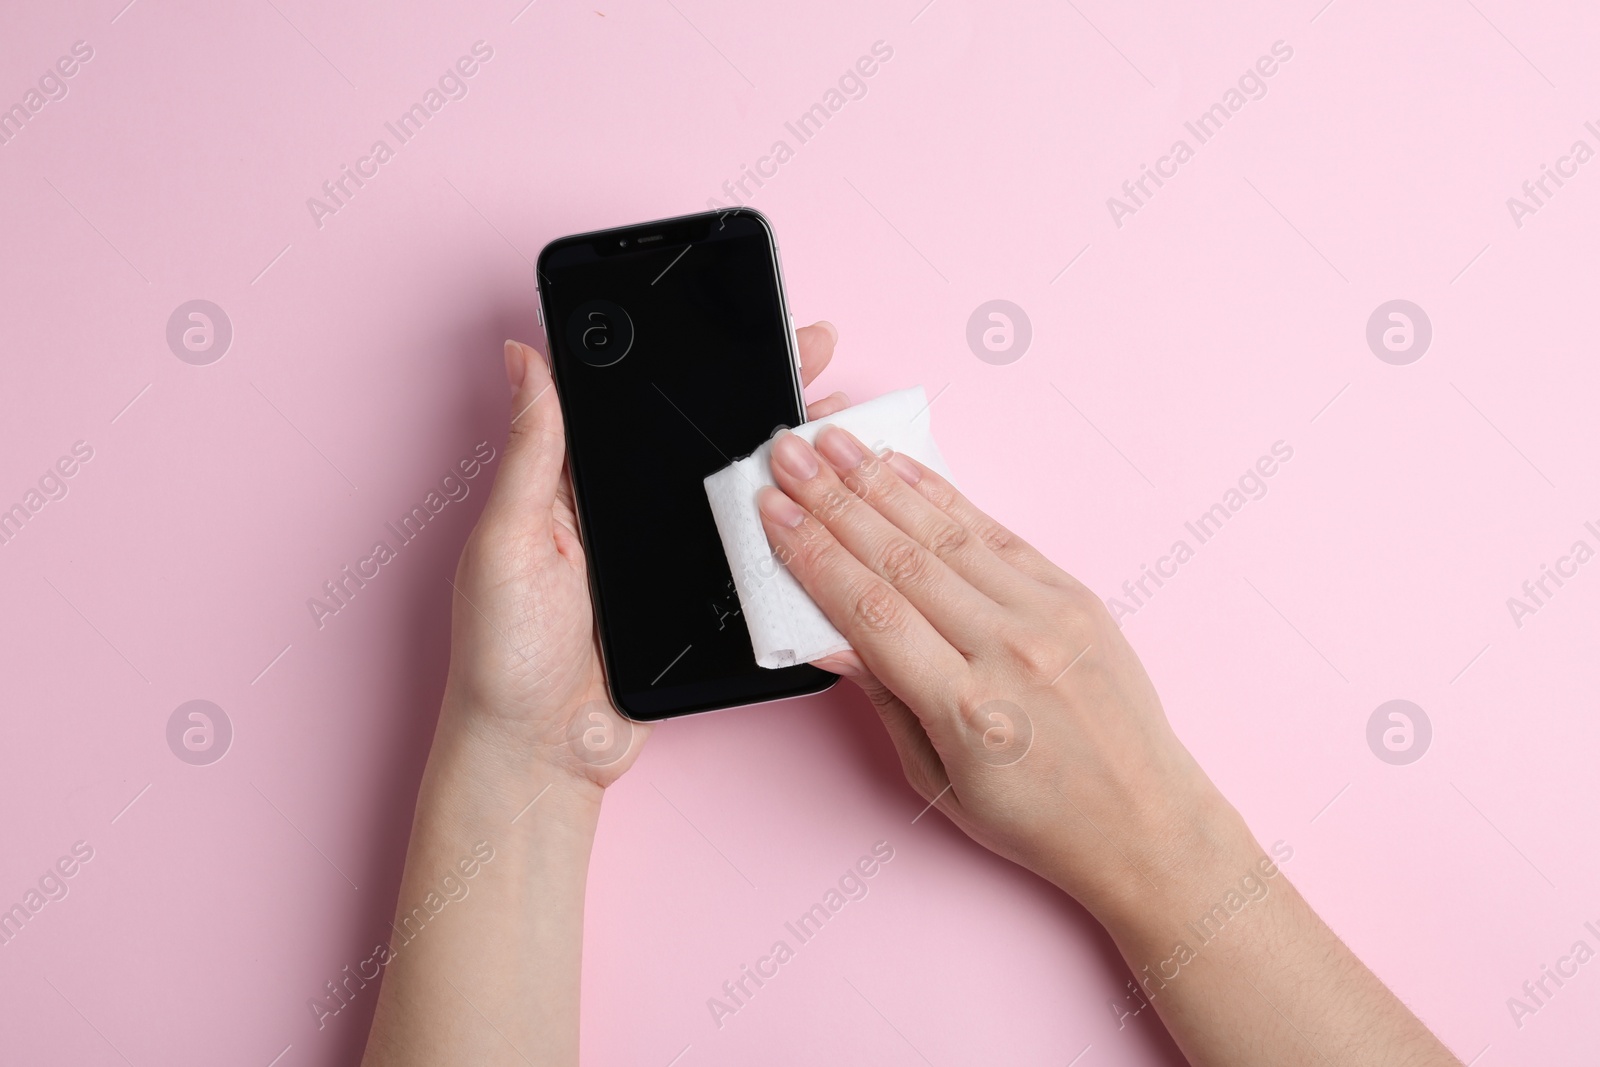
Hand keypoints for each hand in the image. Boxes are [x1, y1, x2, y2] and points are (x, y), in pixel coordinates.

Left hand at [439, 324, 847, 785]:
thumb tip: (524, 356)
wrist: (542, 757)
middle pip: (702, 441)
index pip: (638, 405)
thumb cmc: (503, 656)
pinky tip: (829, 508)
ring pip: (737, 495)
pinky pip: (749, 559)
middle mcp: (626, 515)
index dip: (688, 360)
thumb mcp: (510, 541)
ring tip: (839, 423)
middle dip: (760, 397)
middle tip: (815, 357)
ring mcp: (667, 562)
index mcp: (573, 486)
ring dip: (787, 461)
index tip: (737, 322)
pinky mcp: (698, 608)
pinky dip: (790, 533)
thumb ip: (531, 454)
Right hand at [756, 422, 1253, 917]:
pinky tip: (901, 468)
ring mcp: (1048, 615)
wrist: (1145, 821)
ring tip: (832, 443)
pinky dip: (944, 495)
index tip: (772, 514)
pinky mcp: (1074, 594)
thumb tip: (829, 636)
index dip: (812, 555)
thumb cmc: (1038, 818)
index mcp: (969, 710)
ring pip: (944, 534)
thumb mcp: (937, 782)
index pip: (870, 611)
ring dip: (879, 481)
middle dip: (831, 500)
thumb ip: (885, 699)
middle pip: (898, 559)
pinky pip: (996, 532)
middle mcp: (1010, 651)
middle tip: (787, 455)